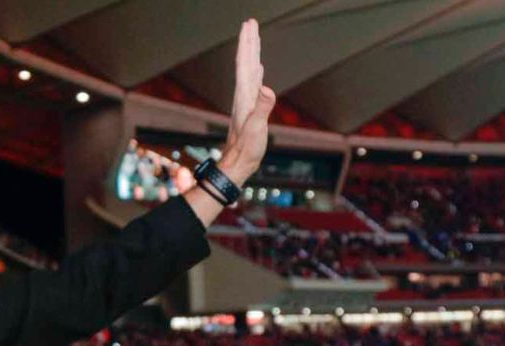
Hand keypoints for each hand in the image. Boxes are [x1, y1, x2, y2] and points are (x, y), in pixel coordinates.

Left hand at [219, 19, 275, 186]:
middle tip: (251, 22)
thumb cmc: (246, 150)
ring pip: (249, 70)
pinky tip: (258, 68)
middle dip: (248, 41)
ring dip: (252, 53)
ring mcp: (247, 101)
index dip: (248, 43)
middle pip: (245, 62)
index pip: (245, 63)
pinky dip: (256, 71)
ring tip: (254, 38)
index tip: (249, 25)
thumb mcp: (257, 129)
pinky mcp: (250, 109)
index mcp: (244, 96)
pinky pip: (254, 83)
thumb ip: (262, 108)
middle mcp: (243, 95)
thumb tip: (267, 88)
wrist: (237, 164)